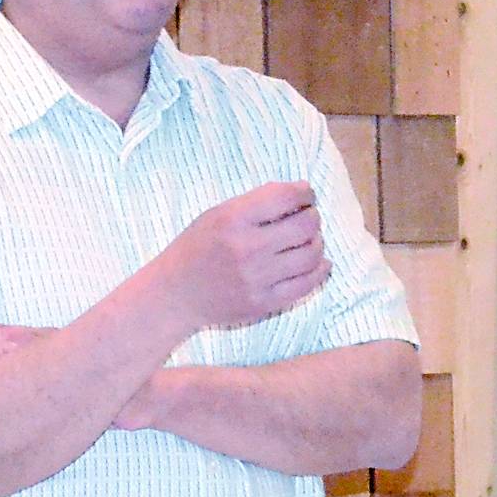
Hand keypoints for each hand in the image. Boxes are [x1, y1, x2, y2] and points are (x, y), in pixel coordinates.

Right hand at [157, 181, 329, 332]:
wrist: (176, 294)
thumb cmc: (197, 247)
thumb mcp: (217, 214)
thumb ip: (256, 202)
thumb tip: (301, 193)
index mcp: (233, 219)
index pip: (286, 197)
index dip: (305, 193)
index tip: (306, 195)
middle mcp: (247, 248)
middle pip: (305, 225)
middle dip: (313, 217)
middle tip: (309, 217)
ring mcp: (257, 279)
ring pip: (311, 255)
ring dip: (317, 242)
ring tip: (310, 239)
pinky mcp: (264, 303)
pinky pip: (307, 284)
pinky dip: (320, 270)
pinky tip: (319, 263)